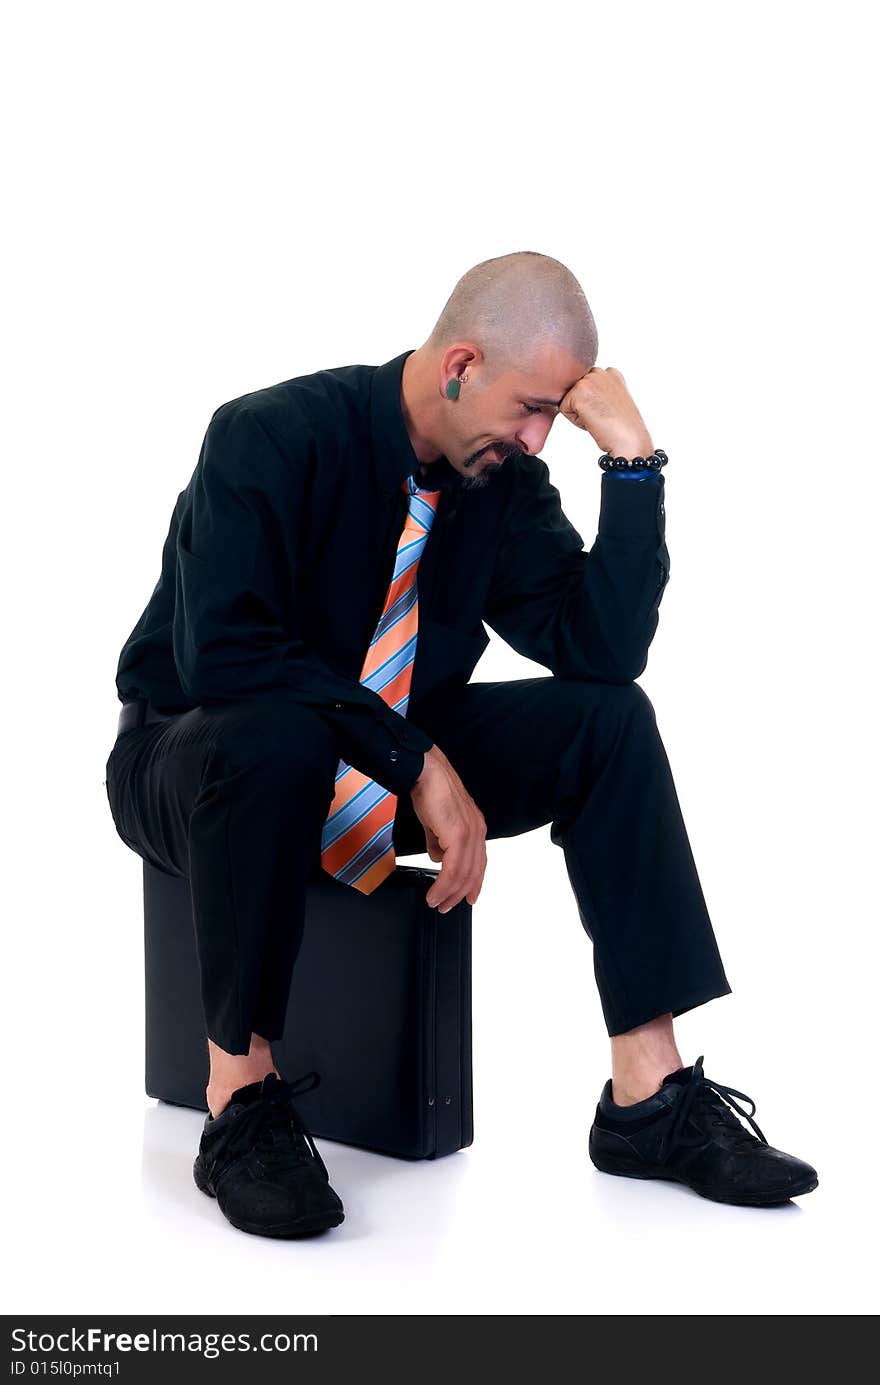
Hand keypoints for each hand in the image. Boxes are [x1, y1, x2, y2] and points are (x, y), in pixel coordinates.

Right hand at [410, 744, 486, 912]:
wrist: (426, 772)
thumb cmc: (431, 790)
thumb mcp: (437, 822)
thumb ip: (438, 841)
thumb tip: (437, 858)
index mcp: (475, 827)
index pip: (479, 862)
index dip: (474, 883)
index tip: (468, 898)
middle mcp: (477, 831)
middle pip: (473, 872)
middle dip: (459, 894)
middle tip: (445, 906)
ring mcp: (470, 833)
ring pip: (463, 873)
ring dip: (448, 893)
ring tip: (436, 902)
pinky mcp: (458, 834)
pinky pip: (453, 868)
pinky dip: (443, 884)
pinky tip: (435, 891)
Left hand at [558, 366, 652, 458]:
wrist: (630, 440)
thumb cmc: (623, 428)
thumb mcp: (614, 401)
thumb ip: (599, 391)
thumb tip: (581, 394)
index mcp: (611, 372)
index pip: (586, 386)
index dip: (593, 404)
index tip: (609, 412)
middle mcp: (599, 372)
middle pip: (575, 391)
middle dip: (584, 406)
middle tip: (603, 416)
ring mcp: (589, 380)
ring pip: (568, 399)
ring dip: (580, 413)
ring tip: (599, 418)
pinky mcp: (578, 392)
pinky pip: (563, 409)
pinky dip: (575, 421)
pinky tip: (594, 422)